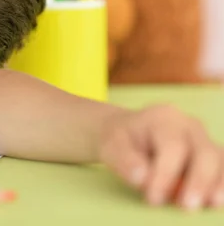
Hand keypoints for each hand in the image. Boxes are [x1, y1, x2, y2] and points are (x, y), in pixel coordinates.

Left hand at [99, 105, 223, 209]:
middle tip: (187, 206)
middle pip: (204, 152)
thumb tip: (142, 178)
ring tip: (212, 204)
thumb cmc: (120, 139)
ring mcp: (203, 139)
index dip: (166, 174)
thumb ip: (124, 160)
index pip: (172, 147)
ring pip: (220, 159)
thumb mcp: (111, 145)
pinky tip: (218, 199)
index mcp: (163, 118)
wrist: (126, 132)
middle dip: (198, 181)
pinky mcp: (211, 154)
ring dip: (218, 184)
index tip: (153, 198)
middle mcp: (189, 125)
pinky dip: (223, 183)